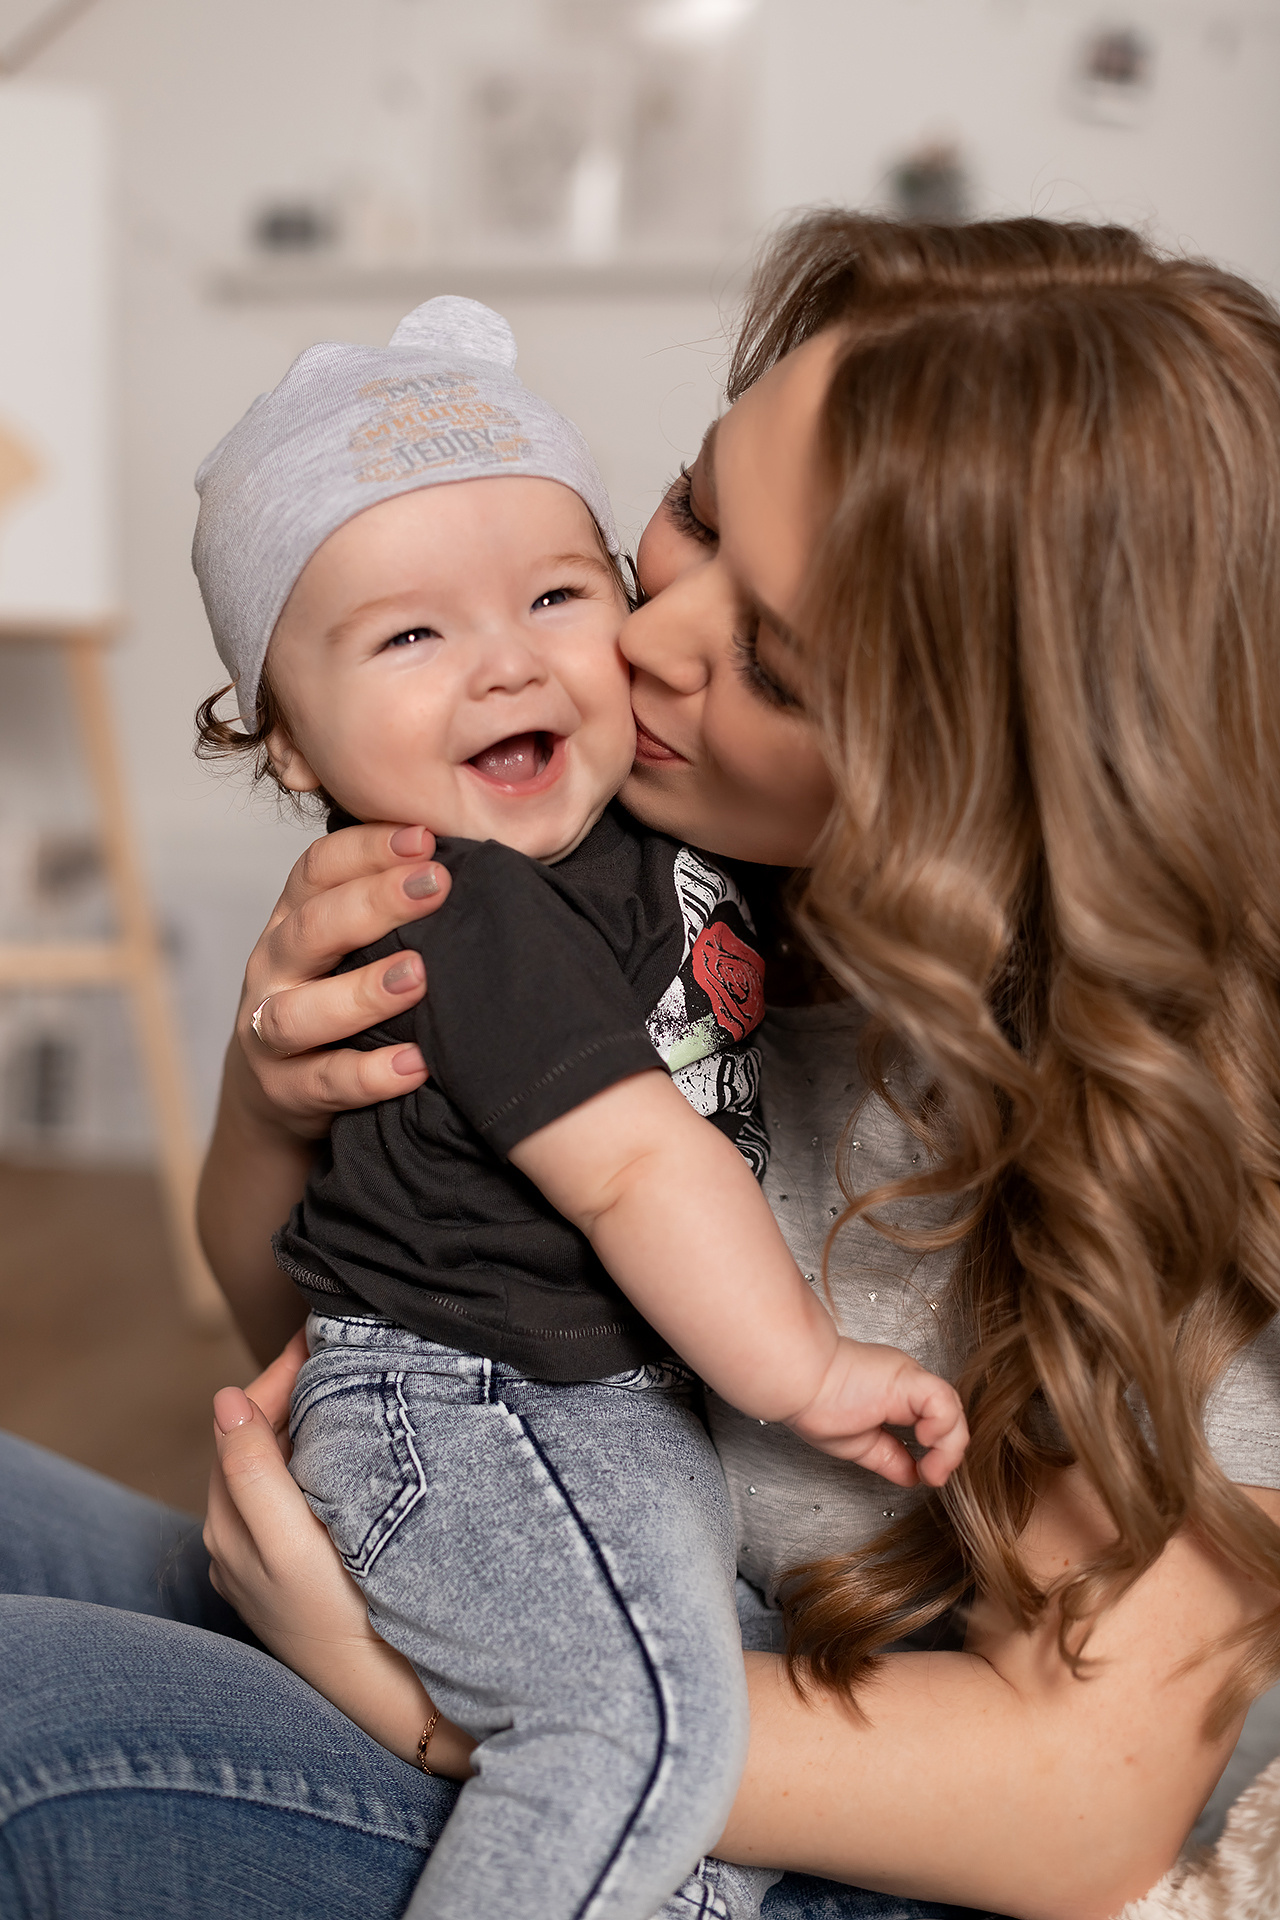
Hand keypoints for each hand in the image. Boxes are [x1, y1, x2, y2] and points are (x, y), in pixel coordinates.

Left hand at [204, 1333, 475, 1778]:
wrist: (389, 1701)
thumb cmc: (338, 1624)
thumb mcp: (289, 1546)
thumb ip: (253, 1473)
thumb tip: (221, 1399)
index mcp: (228, 1524)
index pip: (242, 1420)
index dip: (279, 1373)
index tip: (320, 1333)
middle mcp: (240, 1538)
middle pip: (259, 1435)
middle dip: (295, 1388)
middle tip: (343, 1346)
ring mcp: (273, 1555)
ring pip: (281, 1462)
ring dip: (310, 1420)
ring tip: (354, 1383)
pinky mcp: (306, 1568)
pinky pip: (303, 1491)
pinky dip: (323, 1456)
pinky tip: (357, 1449)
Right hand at [236, 821, 453, 1139]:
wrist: (277, 1088)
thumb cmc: (334, 997)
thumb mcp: (348, 946)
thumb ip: (390, 909)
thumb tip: (473, 865)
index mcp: (293, 919)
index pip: (318, 869)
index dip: (368, 848)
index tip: (426, 837)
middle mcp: (273, 968)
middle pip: (311, 928)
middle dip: (374, 903)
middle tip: (437, 886)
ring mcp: (267, 1032)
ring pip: (300, 1012)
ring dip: (363, 992)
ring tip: (419, 977)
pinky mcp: (284, 1090)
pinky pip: (324, 1082)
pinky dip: (370, 1075)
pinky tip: (417, 1064)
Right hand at [785, 1338, 969, 1487]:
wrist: (798, 1382)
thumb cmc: (814, 1403)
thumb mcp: (861, 1445)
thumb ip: (890, 1458)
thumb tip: (913, 1476)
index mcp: (893, 1395)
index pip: (933, 1421)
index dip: (938, 1451)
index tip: (926, 1475)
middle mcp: (906, 1385)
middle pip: (949, 1416)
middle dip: (949, 1451)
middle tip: (934, 1476)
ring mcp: (909, 1379)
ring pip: (952, 1410)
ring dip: (950, 1447)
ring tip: (934, 1468)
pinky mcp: (909, 1378)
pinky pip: (943, 1403)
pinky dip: (943, 1427)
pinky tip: (924, 1440)